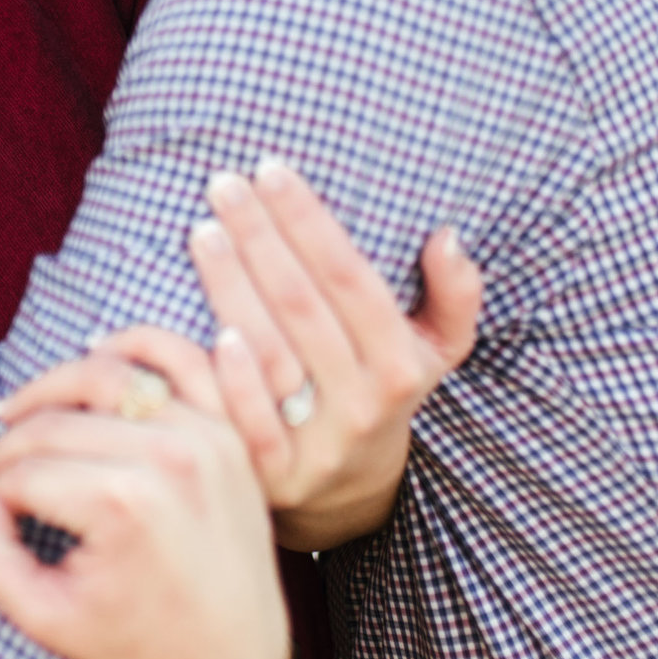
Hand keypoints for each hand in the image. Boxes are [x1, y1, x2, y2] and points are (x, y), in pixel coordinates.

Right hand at [0, 348, 286, 658]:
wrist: (230, 658)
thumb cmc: (132, 641)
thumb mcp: (43, 618)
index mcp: (123, 504)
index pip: (23, 471)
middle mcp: (169, 457)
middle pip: (55, 421)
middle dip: (9, 447)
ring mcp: (207, 437)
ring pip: (105, 375)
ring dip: (52, 388)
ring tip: (20, 413)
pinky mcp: (228, 431)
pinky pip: (181, 359)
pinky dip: (136, 345)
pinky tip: (96, 353)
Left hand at [189, 157, 479, 549]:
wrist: (350, 489)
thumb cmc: (383, 389)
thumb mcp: (437, 348)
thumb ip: (455, 295)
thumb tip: (446, 237)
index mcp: (401, 364)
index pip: (350, 277)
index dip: (308, 221)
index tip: (270, 169)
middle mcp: (363, 404)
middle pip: (301, 305)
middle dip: (259, 237)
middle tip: (223, 184)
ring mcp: (316, 444)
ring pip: (269, 353)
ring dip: (231, 288)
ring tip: (203, 230)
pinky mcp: (273, 475)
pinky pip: (248, 425)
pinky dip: (229, 379)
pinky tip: (203, 330)